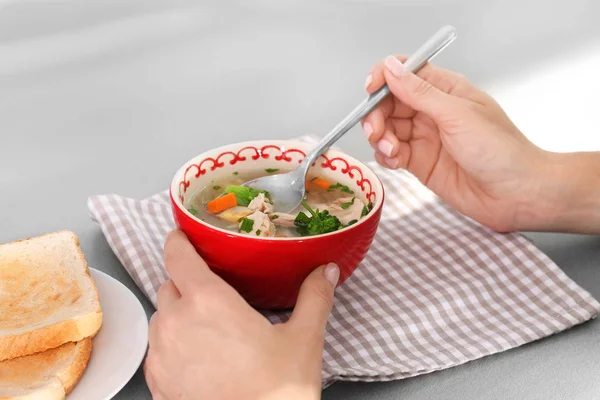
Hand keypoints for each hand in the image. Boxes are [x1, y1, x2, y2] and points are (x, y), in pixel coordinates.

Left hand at [144, 230, 339, 399]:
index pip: (177, 255)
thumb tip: (326, 271)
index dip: (178, 242)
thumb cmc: (277, 391)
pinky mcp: (156, 383)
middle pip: (170, 285)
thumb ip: (314, 297)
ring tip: (207, 329)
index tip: (182, 237)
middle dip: (187, 284)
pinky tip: (198, 357)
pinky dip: (171, 346)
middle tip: (213, 295)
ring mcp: (161, 355)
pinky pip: (156, 351)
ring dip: (178, 315)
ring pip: (161, 318)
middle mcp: (176, 323)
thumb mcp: (302, 339)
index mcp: (209, 302)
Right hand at [362, 55, 546, 231]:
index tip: (371, 91)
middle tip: (376, 131)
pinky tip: (395, 162)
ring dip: (380, 138)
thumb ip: (419, 92)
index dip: (384, 78)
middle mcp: (432, 111)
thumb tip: (391, 68)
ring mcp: (425, 137)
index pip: (405, 72)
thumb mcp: (456, 114)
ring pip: (387, 129)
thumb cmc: (500, 150)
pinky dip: (386, 156)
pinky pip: (392, 153)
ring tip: (391, 150)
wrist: (516, 194)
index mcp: (445, 90)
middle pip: (389, 102)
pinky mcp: (420, 162)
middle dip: (376, 115)